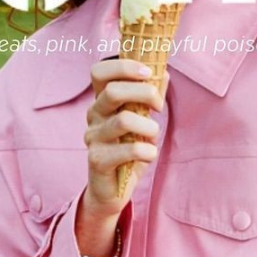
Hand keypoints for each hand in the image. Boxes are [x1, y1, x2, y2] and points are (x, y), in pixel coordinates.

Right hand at [82, 58, 162, 213]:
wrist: (113, 190)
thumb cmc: (128, 150)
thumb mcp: (142, 120)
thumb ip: (149, 97)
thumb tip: (163, 72)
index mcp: (102, 101)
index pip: (99, 71)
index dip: (123, 66)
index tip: (148, 72)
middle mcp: (93, 115)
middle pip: (112, 91)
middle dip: (145, 93)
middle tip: (159, 106)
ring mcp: (93, 138)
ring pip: (123, 120)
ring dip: (149, 127)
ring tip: (153, 136)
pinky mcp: (97, 160)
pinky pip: (129, 150)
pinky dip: (147, 151)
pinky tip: (149, 155)